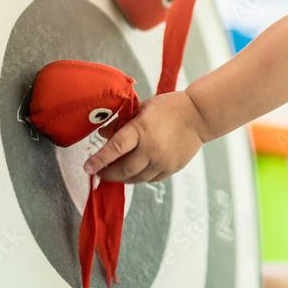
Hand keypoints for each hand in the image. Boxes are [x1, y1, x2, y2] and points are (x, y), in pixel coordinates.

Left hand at [84, 90, 208, 183]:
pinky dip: (140, 177)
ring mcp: (162, 161)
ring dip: (124, 177)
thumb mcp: (144, 108)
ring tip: (117, 173)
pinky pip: (151, 179)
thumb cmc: (171, 107)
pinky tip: (137, 170)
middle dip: (108, 174)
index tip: (88, 168)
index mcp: (142, 130)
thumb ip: (123, 122)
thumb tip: (104, 134)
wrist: (199, 115)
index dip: (99, 160)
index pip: (115, 148)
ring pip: (136, 178)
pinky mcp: (171, 168)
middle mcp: (151, 148)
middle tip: (100, 172)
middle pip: (123, 169)